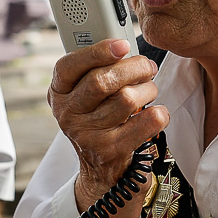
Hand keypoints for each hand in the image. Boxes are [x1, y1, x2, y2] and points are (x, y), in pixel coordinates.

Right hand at [49, 38, 168, 217]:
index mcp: (58, 93)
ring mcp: (87, 135)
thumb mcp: (86, 95)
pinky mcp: (110, 151)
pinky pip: (146, 123)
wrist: (102, 171)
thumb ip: (97, 69)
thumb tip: (123, 46)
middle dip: (134, 68)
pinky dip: (159, 114)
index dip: (97, 52)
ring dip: (148, 90)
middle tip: (147, 67)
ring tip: (150, 91)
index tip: (122, 45)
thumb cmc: (100, 120)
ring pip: (127, 99)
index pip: (69, 66)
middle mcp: (67, 114)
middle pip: (102, 81)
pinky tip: (157, 113)